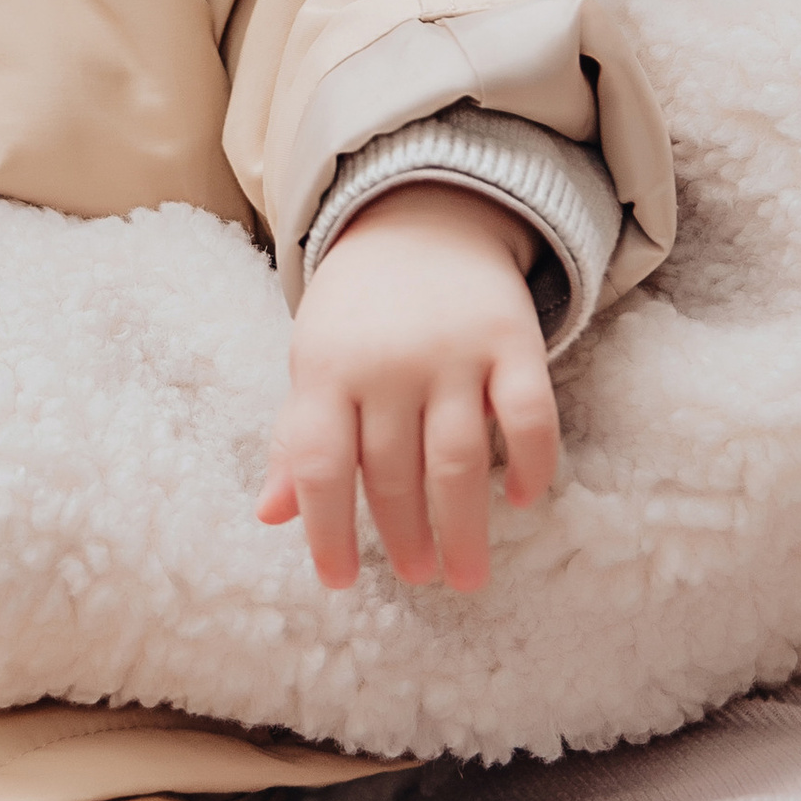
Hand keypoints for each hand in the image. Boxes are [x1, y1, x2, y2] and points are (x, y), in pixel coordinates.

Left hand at [259, 183, 557, 592]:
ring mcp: (452, 350)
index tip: (340, 582)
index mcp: (325, 368)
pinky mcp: (512, 338)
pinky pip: (528, 415)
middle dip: (404, 537)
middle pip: (392, 472)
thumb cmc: (358, 311)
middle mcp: (387, 362)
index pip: (319, 466)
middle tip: (419, 578)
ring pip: (457, 460)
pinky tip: (520, 499)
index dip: (326, 531)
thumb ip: (298, 439)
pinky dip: (530, 464)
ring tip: (464, 575)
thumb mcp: (315, 362)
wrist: (422, 217)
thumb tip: (270, 516)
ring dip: (462, 527)